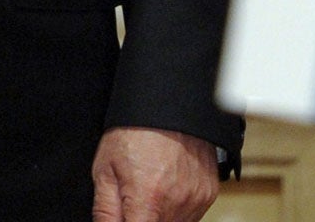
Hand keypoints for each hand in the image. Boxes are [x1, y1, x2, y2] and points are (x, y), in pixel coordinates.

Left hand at [91, 126, 219, 221]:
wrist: (168, 104)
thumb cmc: (134, 132)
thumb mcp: (105, 172)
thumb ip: (105, 214)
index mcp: (148, 199)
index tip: (127, 215)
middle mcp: (177, 202)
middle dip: (143, 218)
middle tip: (135, 199)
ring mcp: (196, 198)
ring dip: (161, 217)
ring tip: (152, 190)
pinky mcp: (209, 192)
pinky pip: (191, 215)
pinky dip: (177, 209)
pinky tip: (167, 187)